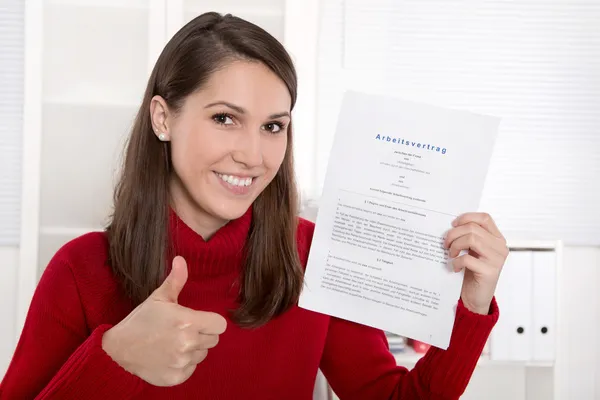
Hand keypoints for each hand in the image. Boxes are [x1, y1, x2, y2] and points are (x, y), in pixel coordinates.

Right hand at [102, 256, 226, 385]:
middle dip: (202, 334)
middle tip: (182, 331)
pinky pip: (191, 369)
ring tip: (173, 343)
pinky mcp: (176, 377)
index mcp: (188, 321)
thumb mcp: (158, 298)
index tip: (200, 321)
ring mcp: (182, 362)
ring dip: (193, 349)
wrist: (118, 350)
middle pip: (213, 340)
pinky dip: (183, 364)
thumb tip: (181, 260)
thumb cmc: (141, 320)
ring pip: (202, 354)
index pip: (220, 325)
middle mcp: (188, 343)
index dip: (211, 322)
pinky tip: (169, 356)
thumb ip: (175, 280)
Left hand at [443, 213, 508, 314]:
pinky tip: (455, 268)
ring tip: (451, 255)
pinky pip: (467, 258)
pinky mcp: (489, 272)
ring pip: (471, 239)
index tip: (453, 225)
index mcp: (496, 239)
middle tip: (446, 244)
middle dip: (454, 234)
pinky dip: (456, 262)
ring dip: (455, 246)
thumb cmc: (472, 272)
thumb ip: (469, 237)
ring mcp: (497, 259)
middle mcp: (500, 247)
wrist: (476, 297)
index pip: (484, 218)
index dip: (466, 217)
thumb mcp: (472, 251)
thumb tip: (451, 225)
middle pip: (473, 228)